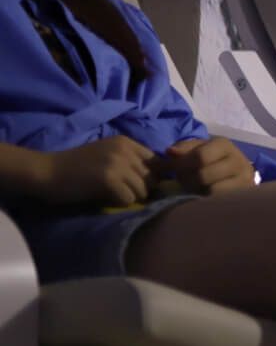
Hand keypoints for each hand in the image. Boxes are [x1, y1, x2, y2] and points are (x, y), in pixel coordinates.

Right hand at [39, 136, 155, 205]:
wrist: (47, 171)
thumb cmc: (76, 167)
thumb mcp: (107, 155)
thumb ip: (130, 162)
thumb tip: (159, 179)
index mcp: (126, 142)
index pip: (157, 162)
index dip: (150, 177)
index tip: (136, 185)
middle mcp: (125, 149)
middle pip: (152, 178)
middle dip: (141, 189)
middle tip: (122, 193)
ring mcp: (117, 163)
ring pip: (143, 190)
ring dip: (130, 198)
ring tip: (112, 195)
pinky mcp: (109, 179)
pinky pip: (128, 199)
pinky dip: (119, 203)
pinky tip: (105, 198)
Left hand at [157, 137, 256, 194]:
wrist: (235, 173)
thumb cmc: (210, 160)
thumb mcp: (197, 149)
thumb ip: (183, 149)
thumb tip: (171, 152)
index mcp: (224, 145)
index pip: (200, 156)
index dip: (182, 165)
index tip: (172, 170)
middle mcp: (239, 161)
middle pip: (204, 175)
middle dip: (187, 180)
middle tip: (182, 182)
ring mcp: (244, 180)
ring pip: (212, 191)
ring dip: (197, 192)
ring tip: (194, 189)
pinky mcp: (244, 196)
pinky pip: (220, 202)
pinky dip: (208, 201)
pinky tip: (204, 196)